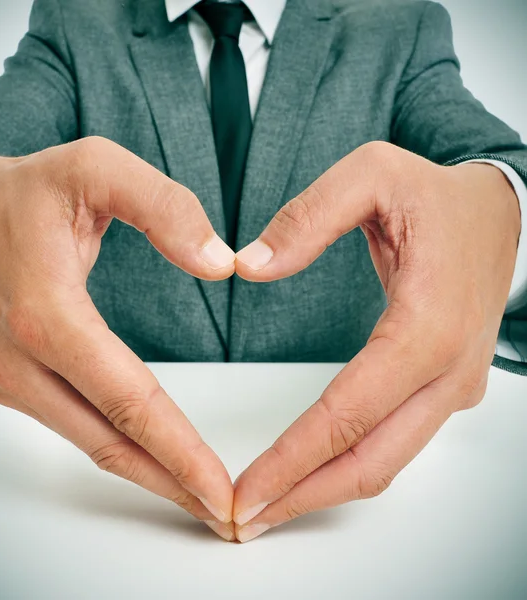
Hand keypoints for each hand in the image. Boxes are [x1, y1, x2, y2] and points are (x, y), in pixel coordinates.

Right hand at [0, 137, 236, 540]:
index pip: (127, 399)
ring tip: (204, 499)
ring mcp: (15, 379)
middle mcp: (24, 363)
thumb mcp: (98, 168)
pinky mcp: (18, 382)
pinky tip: (158, 461)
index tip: (221, 488)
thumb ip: (164, 207)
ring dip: (151, 476)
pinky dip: (124, 452)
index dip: (178, 449)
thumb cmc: (30, 191)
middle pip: (111, 441)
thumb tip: (220, 262)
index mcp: (47, 315)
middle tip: (228, 516)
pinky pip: (81, 428)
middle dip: (173, 483)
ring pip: (94, 444)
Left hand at [232, 141, 520, 541]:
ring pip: (385, 462)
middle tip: (240, 521)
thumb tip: (249, 266)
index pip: (348, 412)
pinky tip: (309, 472)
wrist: (499, 214)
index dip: (292, 458)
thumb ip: (308, 218)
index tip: (243, 490)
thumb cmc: (435, 196)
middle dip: (301, 496)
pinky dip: (348, 467)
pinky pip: (395, 443)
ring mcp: (454, 387)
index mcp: (428, 325)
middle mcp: (448, 371)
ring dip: (323, 490)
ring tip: (265, 507)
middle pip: (369, 460)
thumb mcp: (371, 175)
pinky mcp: (445, 389)